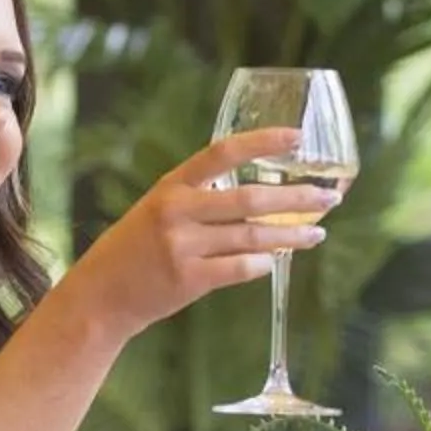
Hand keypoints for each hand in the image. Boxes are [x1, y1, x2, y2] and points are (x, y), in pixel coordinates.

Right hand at [60, 128, 334, 337]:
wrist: (101, 294)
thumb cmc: (136, 248)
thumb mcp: (160, 209)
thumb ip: (202, 198)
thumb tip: (261, 197)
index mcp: (171, 185)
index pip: (222, 152)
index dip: (262, 142)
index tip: (297, 137)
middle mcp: (176, 211)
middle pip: (249, 199)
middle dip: (296, 198)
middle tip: (330, 198)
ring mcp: (181, 246)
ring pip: (252, 238)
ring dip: (291, 235)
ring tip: (318, 233)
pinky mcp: (188, 280)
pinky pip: (239, 269)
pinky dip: (263, 264)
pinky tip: (277, 260)